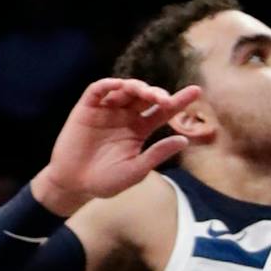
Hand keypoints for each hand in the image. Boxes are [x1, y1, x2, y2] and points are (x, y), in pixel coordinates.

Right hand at [32, 78, 198, 215]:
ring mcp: (107, 111)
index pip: (164, 110)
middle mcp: (126, 116)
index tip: (197, 91)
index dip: (180, 100)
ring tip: (145, 93)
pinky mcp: (86, 110)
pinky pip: (97, 91)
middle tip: (163, 99)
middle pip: (146, 96)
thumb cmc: (106, 181)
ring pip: (125, 89)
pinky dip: (107, 85)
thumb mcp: (135, 171)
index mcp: (141, 128)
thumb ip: (157, 154)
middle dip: (156, 93)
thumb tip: (184, 140)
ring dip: (136, 86)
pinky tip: (118, 85)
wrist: (73, 186)